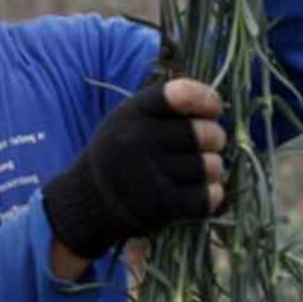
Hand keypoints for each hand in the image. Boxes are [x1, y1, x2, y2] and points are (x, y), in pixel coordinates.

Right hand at [43, 79, 225, 264]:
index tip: (214, 108)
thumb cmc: (119, 152)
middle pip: (204, 133)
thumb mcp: (128, 119)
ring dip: (212, 168)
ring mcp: (147, 175)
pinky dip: (211, 194)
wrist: (85, 200)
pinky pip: (206, 197)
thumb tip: (216, 105)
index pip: (180, 95)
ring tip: (200, 168)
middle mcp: (138, 140)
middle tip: (209, 143)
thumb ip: (166, 107)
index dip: (206, 99)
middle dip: (214, 138)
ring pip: (210, 166)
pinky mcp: (158, 206)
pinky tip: (204, 190)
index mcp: (132, 113)